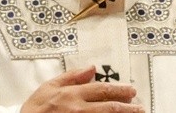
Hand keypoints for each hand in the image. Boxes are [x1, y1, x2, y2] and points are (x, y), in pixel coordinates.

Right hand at [21, 66, 143, 112]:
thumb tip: (91, 68)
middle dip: (128, 107)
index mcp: (72, 95)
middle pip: (110, 107)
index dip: (120, 90)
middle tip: (141, 107)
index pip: (102, 90)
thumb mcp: (48, 87)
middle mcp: (79, 110)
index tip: (132, 91)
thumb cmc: (34, 110)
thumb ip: (71, 76)